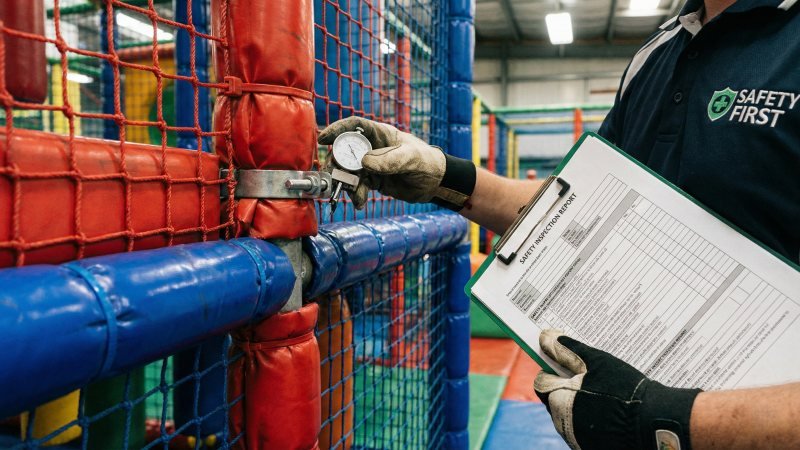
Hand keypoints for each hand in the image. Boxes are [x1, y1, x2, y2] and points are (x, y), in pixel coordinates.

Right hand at [318, 116, 474, 209]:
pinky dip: (356, 195)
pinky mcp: (372, 180)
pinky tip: (360, 203)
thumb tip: (365, 163)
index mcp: (380, 134)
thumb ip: (389, 160)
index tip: (323, 138)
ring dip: (347, 185)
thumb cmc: (426, 162)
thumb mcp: (410, 158)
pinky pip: (357, 186)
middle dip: (338, 165)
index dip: (337, 130)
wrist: (435, 183)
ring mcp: (370, 165)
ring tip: (357, 197)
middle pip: (345, 152)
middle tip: (337, 179)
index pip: (354, 126)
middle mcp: (371, 148)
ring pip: (349, 172)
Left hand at [534, 329, 700, 449]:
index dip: (552, 370)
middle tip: (588, 376)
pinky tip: (609, 409)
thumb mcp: (596, 362)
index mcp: (559, 400)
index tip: (564, 363)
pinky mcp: (590, 446)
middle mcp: (563, 424)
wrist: (656, 422)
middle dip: (566, 387)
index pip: (542, 382)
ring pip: (570, 414)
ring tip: (603, 392)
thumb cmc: (625, 389)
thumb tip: (545, 338)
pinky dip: (591, 418)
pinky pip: (583, 428)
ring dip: (579, 404)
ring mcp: (577, 438)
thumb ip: (568, 351)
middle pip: (555, 399)